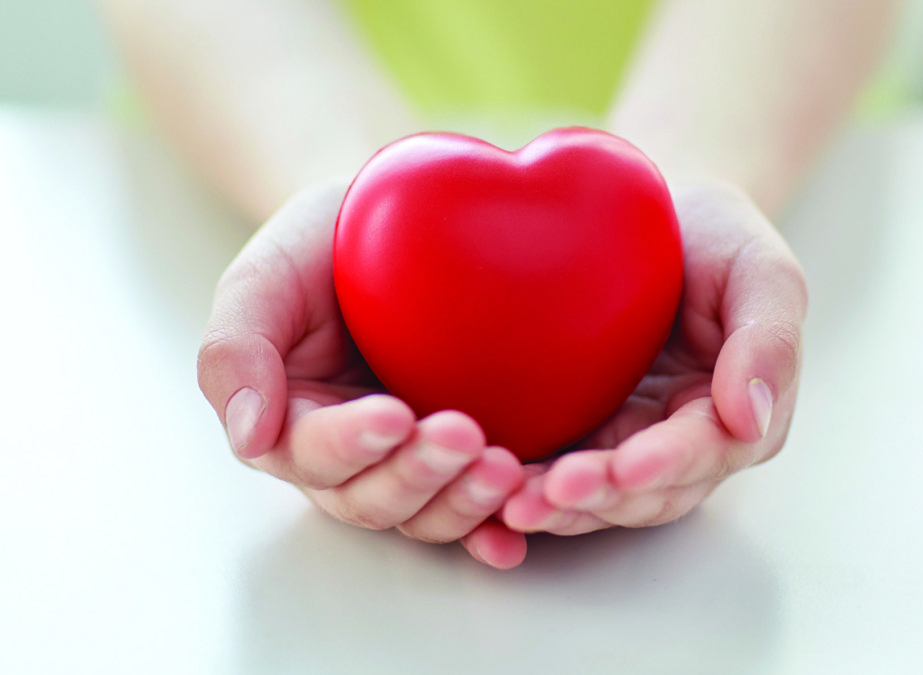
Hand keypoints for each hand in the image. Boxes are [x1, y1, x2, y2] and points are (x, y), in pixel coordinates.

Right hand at [197, 183, 527, 568]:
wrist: (398, 224)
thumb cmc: (323, 247)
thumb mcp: (267, 278)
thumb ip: (236, 349)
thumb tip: (251, 437)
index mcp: (293, 423)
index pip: (312, 453)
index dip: (350, 443)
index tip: (392, 415)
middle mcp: (350, 459)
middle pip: (374, 497)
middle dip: (417, 473)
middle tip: (462, 435)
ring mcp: (409, 462)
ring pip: (427, 512)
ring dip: (464, 502)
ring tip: (504, 469)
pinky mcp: (463, 459)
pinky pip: (478, 509)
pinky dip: (496, 527)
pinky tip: (516, 534)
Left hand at [500, 181, 806, 534]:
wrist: (648, 212)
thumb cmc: (714, 237)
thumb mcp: (759, 271)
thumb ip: (768, 339)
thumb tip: (750, 420)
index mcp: (732, 416)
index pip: (703, 453)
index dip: (667, 464)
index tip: (627, 466)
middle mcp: (675, 442)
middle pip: (643, 493)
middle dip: (599, 498)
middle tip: (548, 495)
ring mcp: (620, 439)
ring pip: (594, 496)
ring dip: (555, 507)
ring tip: (510, 505)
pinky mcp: (571, 428)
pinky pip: (547, 468)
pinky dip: (521, 484)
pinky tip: (486, 486)